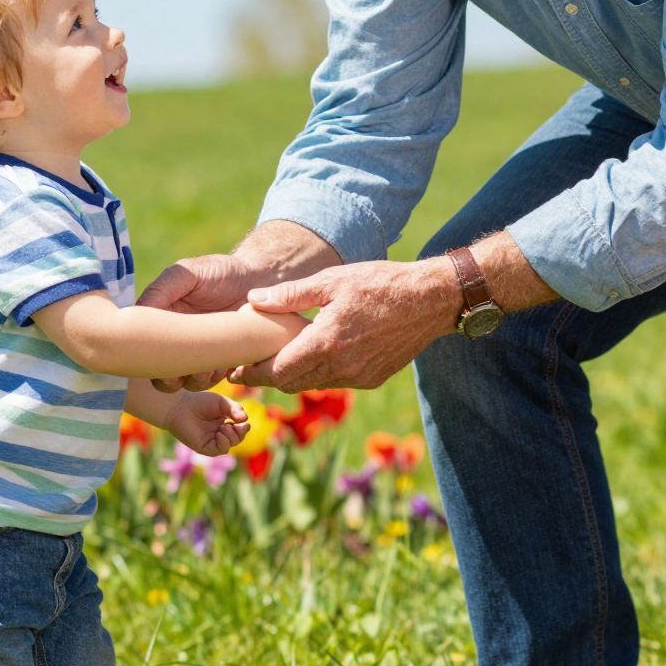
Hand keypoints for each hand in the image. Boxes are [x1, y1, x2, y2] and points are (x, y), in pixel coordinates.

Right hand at [136, 252, 273, 390]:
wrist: (258, 277)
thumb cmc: (219, 271)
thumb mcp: (187, 273)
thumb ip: (161, 289)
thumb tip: (137, 310)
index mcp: (162, 322)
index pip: (145, 349)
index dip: (148, 360)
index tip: (160, 358)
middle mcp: (179, 342)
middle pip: (163, 374)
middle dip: (170, 379)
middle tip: (184, 371)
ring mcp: (201, 354)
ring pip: (189, 381)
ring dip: (196, 379)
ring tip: (209, 367)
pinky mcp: (224, 361)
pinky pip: (215, 379)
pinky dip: (218, 376)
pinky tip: (227, 363)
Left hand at [166, 391, 249, 456]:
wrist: (180, 406)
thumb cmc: (199, 402)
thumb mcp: (222, 403)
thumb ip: (235, 409)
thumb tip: (246, 420)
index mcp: (225, 423)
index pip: (240, 429)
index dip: (244, 427)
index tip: (243, 420)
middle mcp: (219, 434)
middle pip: (237, 439)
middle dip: (240, 433)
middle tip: (233, 424)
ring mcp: (212, 441)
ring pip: (230, 445)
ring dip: (232, 437)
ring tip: (224, 427)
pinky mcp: (204, 448)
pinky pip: (219, 450)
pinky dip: (223, 443)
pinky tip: (219, 433)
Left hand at [240, 258, 456, 391]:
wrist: (430, 300)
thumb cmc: (380, 283)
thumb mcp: (332, 280)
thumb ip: (291, 294)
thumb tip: (253, 300)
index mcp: (326, 343)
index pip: (277, 372)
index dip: (253, 374)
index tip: (234, 372)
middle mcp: (341, 367)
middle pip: (291, 384)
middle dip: (268, 377)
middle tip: (249, 366)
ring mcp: (359, 377)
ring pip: (313, 385)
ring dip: (294, 375)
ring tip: (280, 357)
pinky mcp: (372, 379)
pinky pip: (336, 382)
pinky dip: (320, 373)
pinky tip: (317, 353)